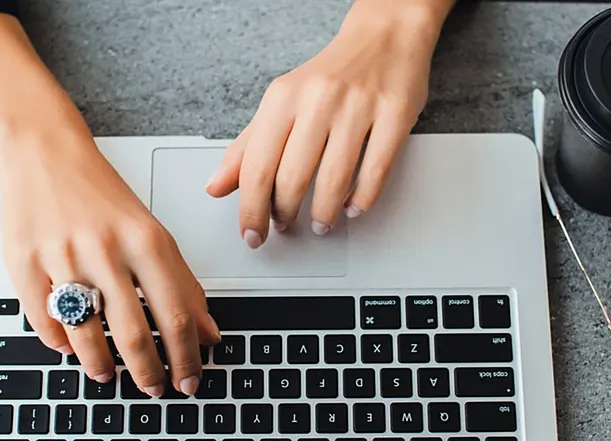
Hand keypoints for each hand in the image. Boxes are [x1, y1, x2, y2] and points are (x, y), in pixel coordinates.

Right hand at [0, 118, 220, 397]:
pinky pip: (43, 320)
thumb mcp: (151, 232)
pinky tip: (71, 349)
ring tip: (110, 375)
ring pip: (86, 333)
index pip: (176, 314)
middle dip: (148, 372)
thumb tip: (209, 332)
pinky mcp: (24, 263)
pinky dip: (59, 343)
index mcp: (144, 240)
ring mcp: (62, 258)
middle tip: (154, 389)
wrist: (43, 154)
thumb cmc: (100, 195)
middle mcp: (105, 250)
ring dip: (102, 365)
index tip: (190, 380)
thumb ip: (182, 283)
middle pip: (134, 331)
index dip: (187, 356)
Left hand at [206, 0, 449, 246]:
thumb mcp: (280, 103)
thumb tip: (216, 187)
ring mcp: (358, 107)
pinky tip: (352, 207)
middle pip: (292, 179)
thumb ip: (247, 147)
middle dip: (286, 215)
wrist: (383, 36)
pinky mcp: (394, 114)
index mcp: (283, 97)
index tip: (252, 234)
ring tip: (320, 224)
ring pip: (334, 181)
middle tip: (286, 226)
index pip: (257, 167)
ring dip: (324, 215)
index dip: (251, 210)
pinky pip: (376, 171)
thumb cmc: (328, 76)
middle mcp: (318, 99)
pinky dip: (362, 200)